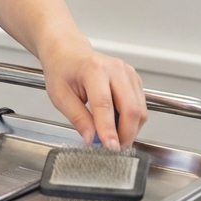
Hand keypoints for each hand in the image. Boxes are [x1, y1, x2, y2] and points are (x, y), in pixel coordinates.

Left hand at [40, 34, 146, 149]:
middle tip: (112, 149)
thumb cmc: (62, 69)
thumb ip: (78, 118)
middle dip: (125, 134)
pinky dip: (131, 120)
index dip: (108, 129)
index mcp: (93, 69)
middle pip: (131, 109)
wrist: (68, 52)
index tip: (110, 147)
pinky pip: (140, 106)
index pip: (104, 104)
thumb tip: (92, 140)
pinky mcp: (134, 80)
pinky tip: (116, 123)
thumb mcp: (60, 96)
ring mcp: (128, 73)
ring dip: (129, 130)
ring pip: (139, 110)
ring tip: (111, 135)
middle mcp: (115, 69)